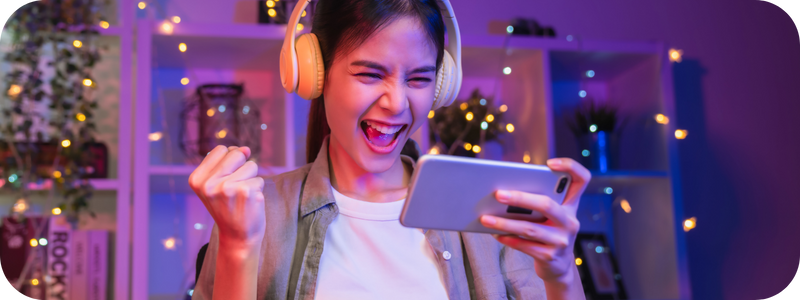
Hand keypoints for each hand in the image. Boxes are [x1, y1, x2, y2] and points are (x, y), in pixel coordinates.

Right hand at [189, 145, 265, 250]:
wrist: (237, 238)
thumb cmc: (229, 208)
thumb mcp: (218, 184)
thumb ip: (228, 162)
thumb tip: (246, 148)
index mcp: (196, 180)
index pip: (221, 149)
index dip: (230, 162)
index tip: (226, 180)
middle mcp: (208, 184)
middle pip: (237, 154)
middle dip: (242, 168)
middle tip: (236, 190)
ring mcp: (226, 188)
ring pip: (251, 166)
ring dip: (251, 180)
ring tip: (242, 197)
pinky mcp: (245, 192)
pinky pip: (259, 179)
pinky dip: (258, 190)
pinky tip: (249, 203)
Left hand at [479, 158, 590, 282]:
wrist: (558, 267)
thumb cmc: (547, 232)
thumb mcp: (549, 217)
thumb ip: (536, 203)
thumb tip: (502, 194)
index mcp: (571, 205)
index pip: (581, 179)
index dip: (570, 167)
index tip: (549, 163)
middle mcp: (570, 221)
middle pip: (547, 204)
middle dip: (520, 198)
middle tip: (498, 194)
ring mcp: (562, 241)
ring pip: (530, 228)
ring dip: (504, 223)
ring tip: (485, 218)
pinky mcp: (550, 257)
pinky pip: (524, 246)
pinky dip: (507, 239)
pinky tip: (495, 234)